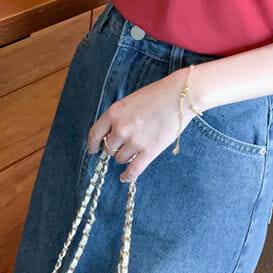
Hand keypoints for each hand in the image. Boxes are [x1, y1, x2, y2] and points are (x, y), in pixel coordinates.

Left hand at [86, 68, 195, 182]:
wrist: (179, 96)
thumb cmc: (157, 95)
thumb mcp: (130, 101)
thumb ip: (118, 117)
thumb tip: (111, 135)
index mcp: (114, 113)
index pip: (95, 134)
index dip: (93, 145)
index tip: (94, 150)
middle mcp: (120, 128)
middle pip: (109, 148)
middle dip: (115, 148)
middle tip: (125, 144)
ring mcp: (134, 141)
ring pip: (120, 158)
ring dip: (126, 156)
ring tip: (136, 148)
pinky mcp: (149, 152)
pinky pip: (132, 171)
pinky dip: (127, 176)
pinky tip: (124, 177)